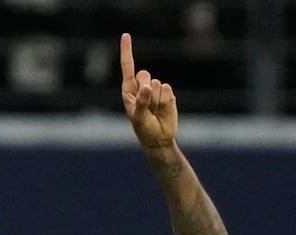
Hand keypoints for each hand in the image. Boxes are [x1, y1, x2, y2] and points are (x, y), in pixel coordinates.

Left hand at [119, 33, 176, 148]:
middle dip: (146, 89)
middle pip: (144, 74)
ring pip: (158, 84)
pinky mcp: (168, 94)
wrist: (159, 138)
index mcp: (129, 89)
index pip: (128, 66)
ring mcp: (156, 89)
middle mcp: (142, 86)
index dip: (127, 51)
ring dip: (156, 100)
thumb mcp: (138, 118)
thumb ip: (141, 102)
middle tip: (147, 106)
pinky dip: (166, 102)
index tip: (126, 35)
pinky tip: (163, 110)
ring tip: (155, 111)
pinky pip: (168, 90)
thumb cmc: (144, 128)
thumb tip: (148, 87)